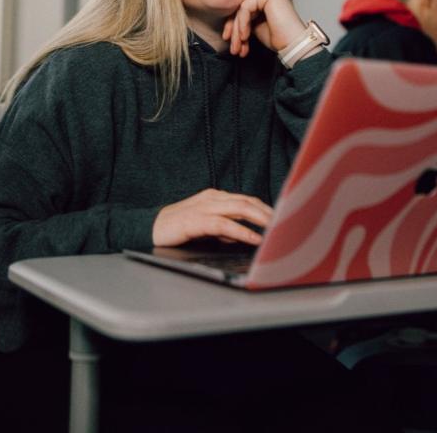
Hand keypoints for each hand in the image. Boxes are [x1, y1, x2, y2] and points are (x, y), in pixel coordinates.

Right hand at [152, 188, 273, 246]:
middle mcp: (212, 198)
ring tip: (275, 228)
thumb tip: (243, 234)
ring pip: (239, 208)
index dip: (266, 208)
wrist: (150, 228)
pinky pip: (224, 224)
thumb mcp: (206, 226)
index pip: (247, 199)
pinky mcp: (196, 220)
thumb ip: (225, 227)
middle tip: (286, 222)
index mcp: (215, 197)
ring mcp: (204, 207)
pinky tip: (253, 238)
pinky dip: (242, 231)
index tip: (282, 217)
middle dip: (269, 212)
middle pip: (247, 201)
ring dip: (260, 219)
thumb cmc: (178, 227)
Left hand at [222, 0, 306, 57]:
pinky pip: (245, 8)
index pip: (242, 6)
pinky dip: (242, 24)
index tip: (228, 40)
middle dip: (234, 29)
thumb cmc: (278, 36)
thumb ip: (243, 17)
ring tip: (238, 47)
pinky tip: (245, 37)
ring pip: (241, 8)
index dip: (233, 24)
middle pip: (241, 6)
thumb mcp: (254, 25)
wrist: (293, 44)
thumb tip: (227, 20)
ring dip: (237, 30)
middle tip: (233, 47)